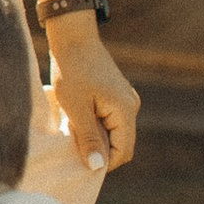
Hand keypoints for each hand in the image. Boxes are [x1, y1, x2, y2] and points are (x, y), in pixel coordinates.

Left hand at [46, 32, 138, 179]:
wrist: (72, 36)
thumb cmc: (72, 70)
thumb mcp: (75, 108)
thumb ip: (88, 139)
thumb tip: (96, 166)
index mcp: (125, 110)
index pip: (123, 151)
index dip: (104, 162)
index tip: (81, 161)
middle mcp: (131, 105)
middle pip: (120, 142)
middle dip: (99, 148)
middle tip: (74, 144)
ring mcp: (125, 98)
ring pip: (113, 130)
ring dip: (95, 135)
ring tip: (73, 127)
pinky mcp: (115, 93)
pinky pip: (109, 118)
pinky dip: (95, 123)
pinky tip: (77, 117)